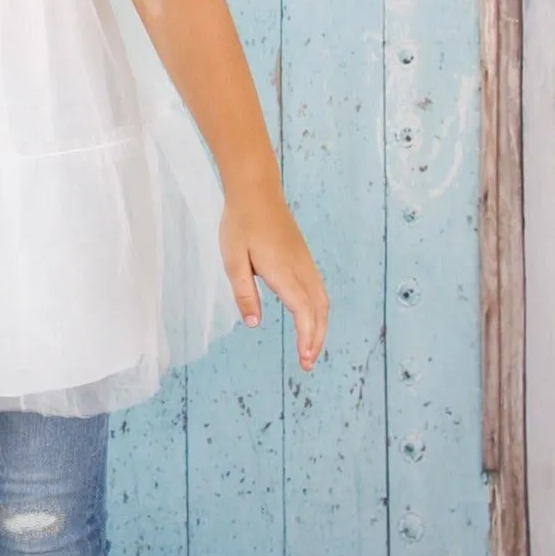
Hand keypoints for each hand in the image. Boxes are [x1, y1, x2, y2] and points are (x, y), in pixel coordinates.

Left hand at [219, 180, 327, 369]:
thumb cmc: (240, 225)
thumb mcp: (233, 261)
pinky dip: (318, 311)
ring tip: (310, 349)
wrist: (256, 192)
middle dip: (316, 339)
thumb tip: (254, 324)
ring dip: (319, 327)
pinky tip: (310, 320)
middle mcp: (300, 269)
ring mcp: (306, 263)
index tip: (304, 360)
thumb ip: (244, 293)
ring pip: (322, 301)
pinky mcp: (304, 258)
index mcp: (282, 271)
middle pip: (319, 311)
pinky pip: (318, 290)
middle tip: (307, 364)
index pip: (303, 311)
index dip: (307, 337)